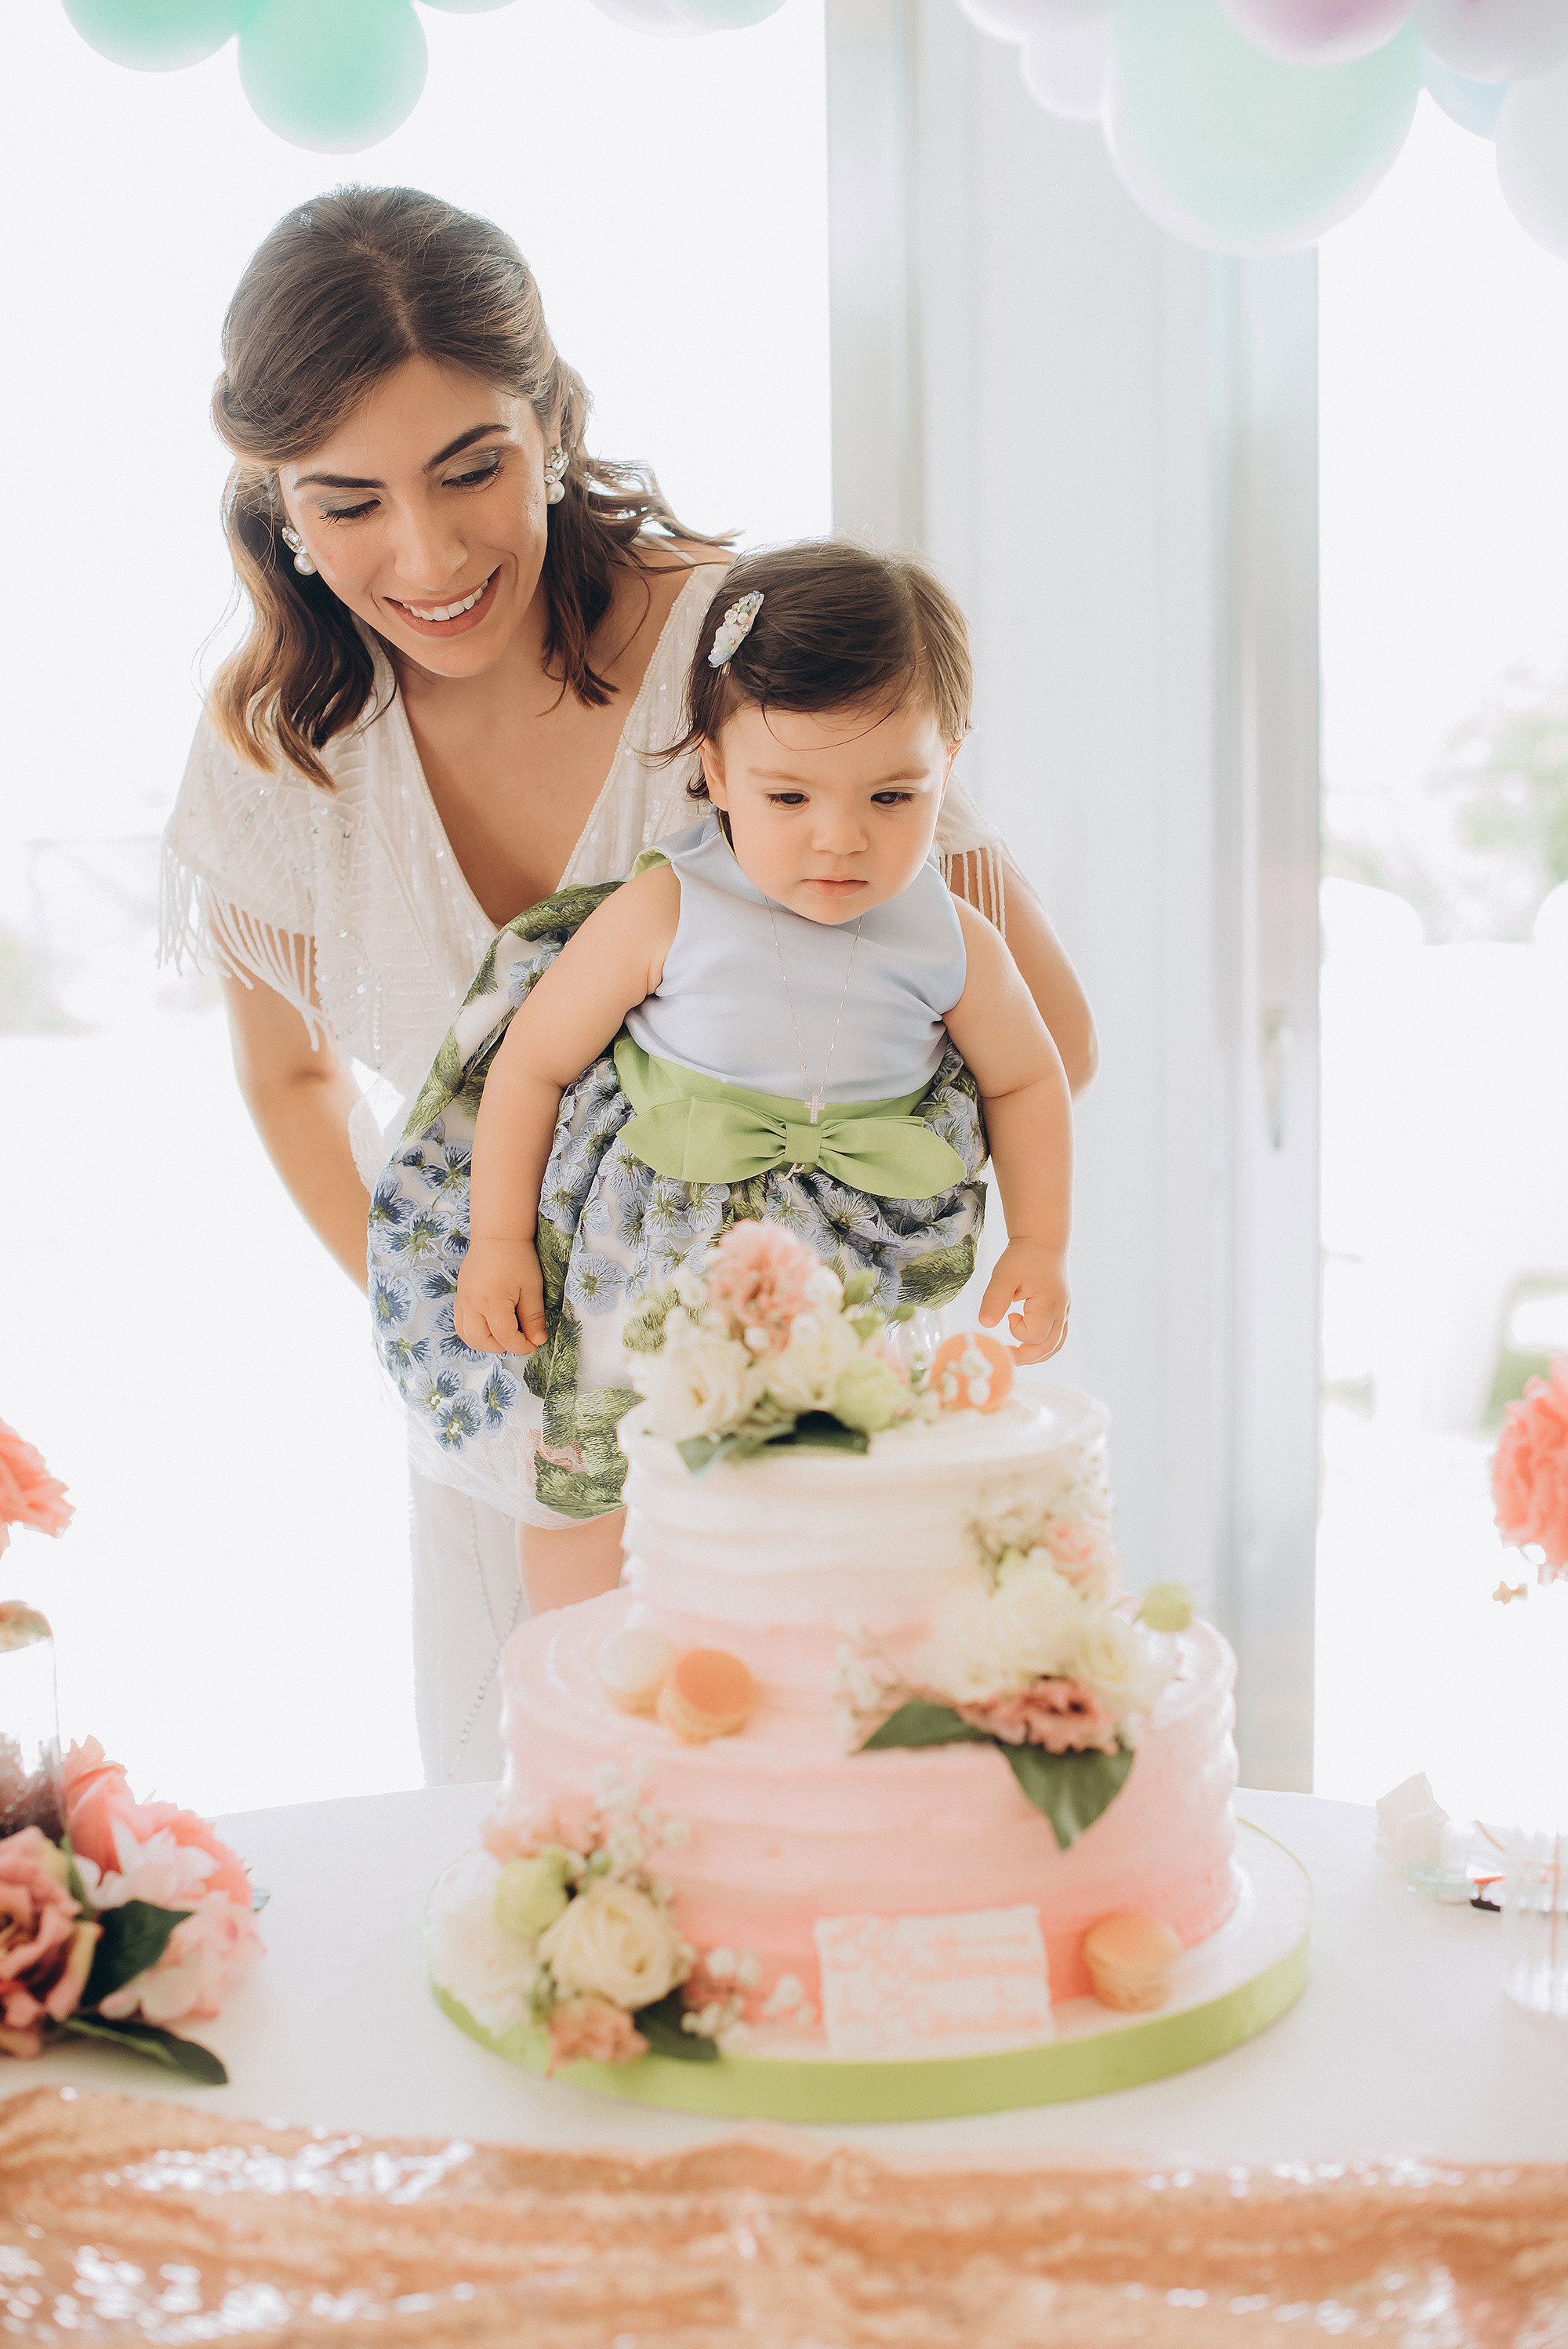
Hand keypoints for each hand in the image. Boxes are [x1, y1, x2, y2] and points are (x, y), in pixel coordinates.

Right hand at [454, 1237, 547, 1355]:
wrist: (497, 1235)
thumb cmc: (517, 1257)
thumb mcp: (532, 1288)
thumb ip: (533, 1317)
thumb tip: (537, 1340)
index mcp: (492, 1301)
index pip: (505, 1336)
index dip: (520, 1346)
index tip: (532, 1345)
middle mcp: (472, 1303)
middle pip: (481, 1341)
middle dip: (501, 1347)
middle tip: (517, 1341)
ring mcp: (463, 1300)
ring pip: (466, 1335)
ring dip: (484, 1343)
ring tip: (502, 1337)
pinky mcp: (460, 1296)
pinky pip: (460, 1322)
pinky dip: (473, 1331)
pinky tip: (489, 1326)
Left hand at [978, 1239, 1069, 1364]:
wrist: (1042, 1243)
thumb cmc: (1023, 1257)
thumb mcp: (1004, 1275)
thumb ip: (994, 1299)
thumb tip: (985, 1324)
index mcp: (1049, 1303)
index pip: (1036, 1335)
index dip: (1019, 1332)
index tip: (1009, 1315)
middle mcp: (1062, 1312)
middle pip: (1049, 1347)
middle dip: (1026, 1356)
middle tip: (1005, 1354)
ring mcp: (1064, 1313)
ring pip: (1055, 1345)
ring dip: (1036, 1355)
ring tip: (1015, 1353)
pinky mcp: (1062, 1312)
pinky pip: (1057, 1337)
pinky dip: (1042, 1346)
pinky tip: (1026, 1343)